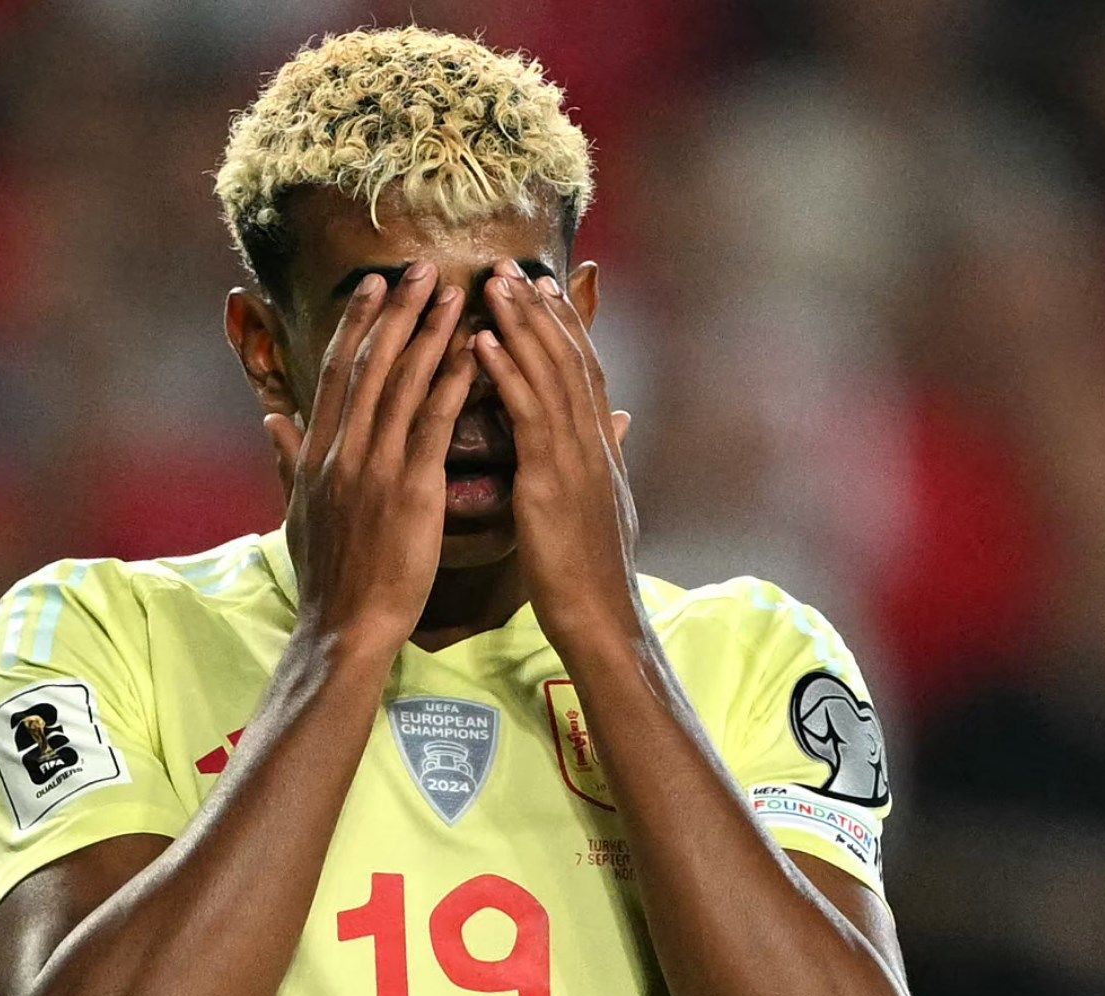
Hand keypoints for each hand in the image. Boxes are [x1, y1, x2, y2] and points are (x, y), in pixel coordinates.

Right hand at [264, 265, 474, 653]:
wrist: (346, 626)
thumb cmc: (330, 576)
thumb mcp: (297, 511)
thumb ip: (289, 459)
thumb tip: (273, 418)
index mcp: (319, 452)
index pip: (337, 372)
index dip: (358, 324)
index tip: (376, 286)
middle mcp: (343, 449)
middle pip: (370, 363)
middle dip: (397, 311)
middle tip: (422, 268)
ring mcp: (375, 467)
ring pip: (403, 384)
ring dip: (430, 333)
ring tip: (454, 293)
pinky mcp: (411, 489)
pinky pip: (434, 424)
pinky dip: (453, 383)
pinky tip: (472, 352)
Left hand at [473, 260, 639, 646]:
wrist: (601, 617)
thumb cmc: (592, 574)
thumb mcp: (604, 507)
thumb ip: (607, 461)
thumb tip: (620, 427)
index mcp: (602, 450)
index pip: (585, 373)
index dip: (566, 328)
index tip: (545, 290)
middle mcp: (594, 443)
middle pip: (570, 359)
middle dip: (541, 312)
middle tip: (513, 268)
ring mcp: (576, 457)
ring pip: (551, 375)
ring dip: (522, 326)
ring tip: (494, 286)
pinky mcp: (552, 478)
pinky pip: (528, 414)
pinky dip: (508, 373)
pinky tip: (484, 343)